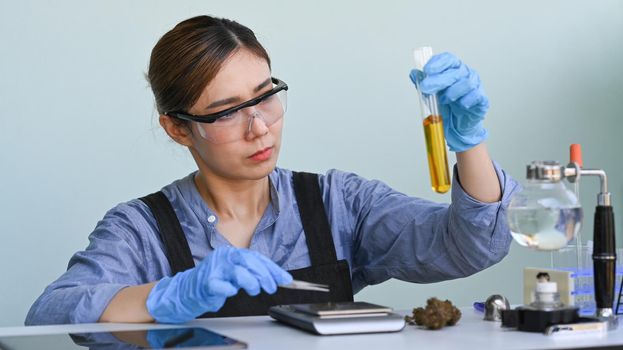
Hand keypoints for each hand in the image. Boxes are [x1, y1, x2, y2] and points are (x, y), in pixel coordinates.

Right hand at [146, 246, 292, 322]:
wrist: (186, 290)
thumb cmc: (214, 282)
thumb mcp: (236, 274)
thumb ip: (253, 273)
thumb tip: (277, 278)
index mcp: (232, 253)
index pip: (257, 258)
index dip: (272, 268)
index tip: (284, 279)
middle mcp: (224, 256)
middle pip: (249, 261)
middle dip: (265, 275)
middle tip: (272, 287)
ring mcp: (214, 268)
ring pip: (238, 271)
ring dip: (251, 282)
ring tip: (255, 290)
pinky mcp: (206, 282)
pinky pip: (222, 285)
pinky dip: (230, 289)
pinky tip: (232, 292)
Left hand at [409, 52, 488, 151]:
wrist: (457, 126)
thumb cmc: (447, 107)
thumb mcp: (431, 95)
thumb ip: (423, 84)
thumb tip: (414, 74)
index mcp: (453, 70)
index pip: (448, 59)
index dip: (437, 63)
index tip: (426, 70)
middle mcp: (466, 75)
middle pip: (455, 71)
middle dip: (438, 80)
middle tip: (426, 87)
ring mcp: (475, 86)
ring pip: (466, 83)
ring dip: (452, 92)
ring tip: (444, 100)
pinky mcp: (481, 100)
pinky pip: (476, 96)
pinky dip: (466, 100)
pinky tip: (460, 105)